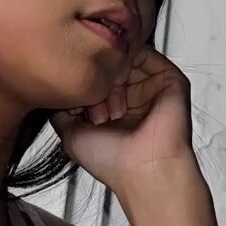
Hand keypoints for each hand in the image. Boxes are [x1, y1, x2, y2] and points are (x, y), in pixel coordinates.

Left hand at [50, 47, 196, 196]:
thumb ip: (62, 109)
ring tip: (107, 100)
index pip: (95, 78)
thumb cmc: (113, 161)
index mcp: (117, 108)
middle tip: (94, 104)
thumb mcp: (71, 133)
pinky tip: (118, 81)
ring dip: (110, 73)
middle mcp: (135, 97)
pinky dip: (128, 60)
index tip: (75, 100)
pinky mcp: (170, 80)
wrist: (142, 171)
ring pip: (124, 59)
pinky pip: (146, 54)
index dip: (81, 82)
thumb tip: (54, 92)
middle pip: (109, 66)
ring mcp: (152, 87)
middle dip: (96, 79)